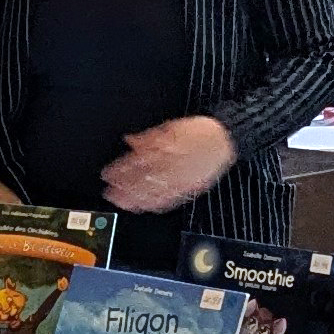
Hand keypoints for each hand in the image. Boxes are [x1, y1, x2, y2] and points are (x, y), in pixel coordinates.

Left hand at [102, 115, 236, 211]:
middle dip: (124, 188)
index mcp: (166, 148)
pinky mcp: (190, 188)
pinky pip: (171, 198)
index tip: (107, 174)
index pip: (138, 162)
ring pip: (155, 191)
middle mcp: (173, 165)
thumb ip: (149, 137)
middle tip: (109, 193)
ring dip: (136, 198)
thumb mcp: (171, 127)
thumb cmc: (200, 131)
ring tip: (121, 203)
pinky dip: (156, 203)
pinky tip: (145, 206)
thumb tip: (130, 141)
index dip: (120, 170)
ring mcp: (182, 178)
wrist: (225, 139)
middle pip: (144, 179)